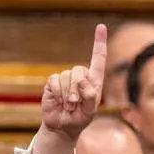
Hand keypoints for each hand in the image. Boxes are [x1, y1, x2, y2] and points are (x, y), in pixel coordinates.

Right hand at [40, 24, 106, 141]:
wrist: (62, 127)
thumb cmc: (79, 119)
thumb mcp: (89, 112)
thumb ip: (90, 97)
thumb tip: (81, 81)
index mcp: (93, 80)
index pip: (98, 58)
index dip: (99, 42)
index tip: (101, 26)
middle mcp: (80, 76)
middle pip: (79, 70)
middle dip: (77, 88)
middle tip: (75, 104)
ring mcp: (65, 79)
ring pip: (66, 77)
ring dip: (67, 95)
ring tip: (68, 106)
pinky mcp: (52, 83)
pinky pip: (54, 81)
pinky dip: (57, 94)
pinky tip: (58, 102)